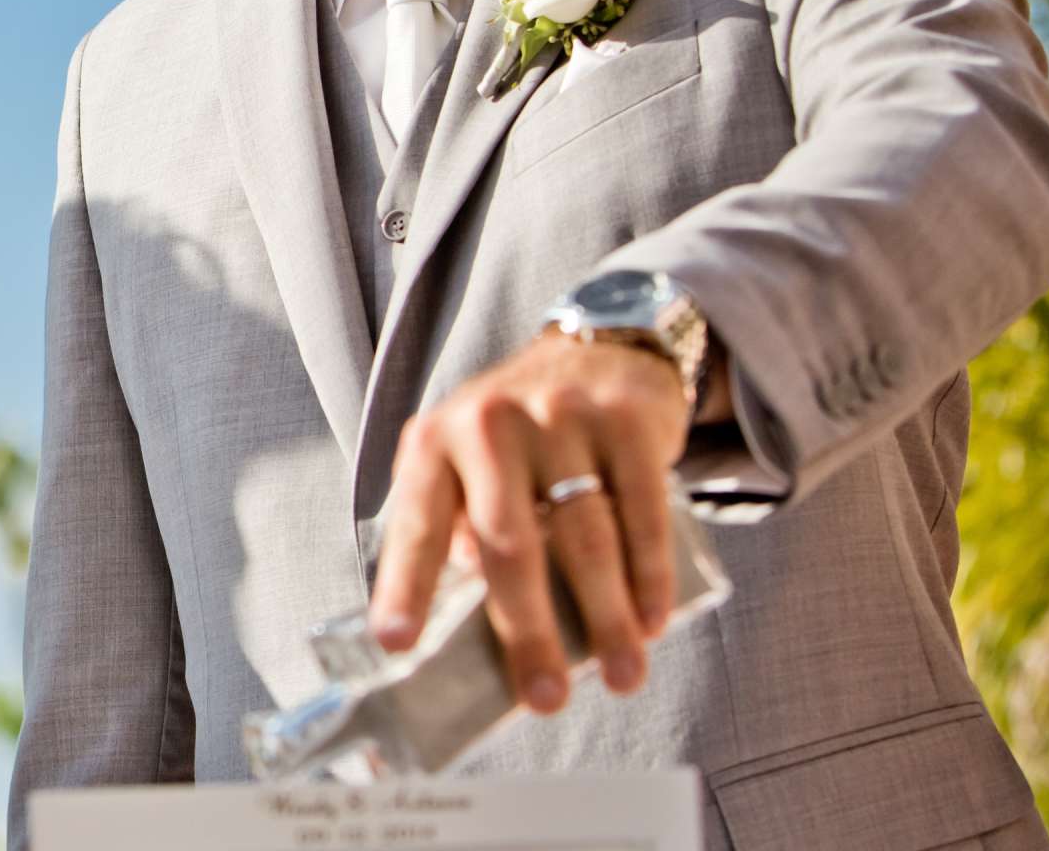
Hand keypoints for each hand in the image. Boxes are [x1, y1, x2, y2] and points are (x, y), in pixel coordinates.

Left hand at [367, 333, 689, 714]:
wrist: (598, 349)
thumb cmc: (520, 435)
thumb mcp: (468, 465)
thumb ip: (460, 533)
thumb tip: (478, 633)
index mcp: (434, 441)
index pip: (415, 524)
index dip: (404, 586)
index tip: (397, 644)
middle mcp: (489, 423)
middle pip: (508, 542)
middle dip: (527, 630)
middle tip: (544, 699)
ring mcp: (559, 416)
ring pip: (584, 537)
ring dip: (605, 619)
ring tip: (619, 676)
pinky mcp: (625, 421)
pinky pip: (641, 512)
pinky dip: (650, 574)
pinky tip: (652, 620)